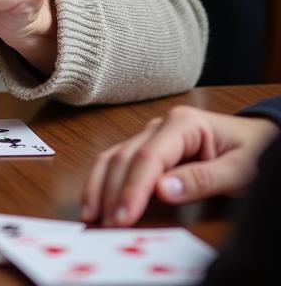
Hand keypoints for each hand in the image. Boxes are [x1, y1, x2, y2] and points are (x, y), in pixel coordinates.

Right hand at [81, 106, 278, 225]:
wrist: (257, 137)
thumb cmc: (252, 151)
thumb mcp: (241, 170)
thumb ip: (203, 179)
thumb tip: (162, 190)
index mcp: (182, 123)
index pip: (149, 157)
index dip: (132, 188)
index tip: (122, 217)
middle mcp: (159, 125)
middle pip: (125, 156)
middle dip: (111, 191)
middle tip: (105, 225)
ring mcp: (150, 134)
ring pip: (115, 156)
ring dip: (100, 186)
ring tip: (91, 215)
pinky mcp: (147, 147)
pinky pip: (119, 161)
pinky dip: (104, 181)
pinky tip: (97, 200)